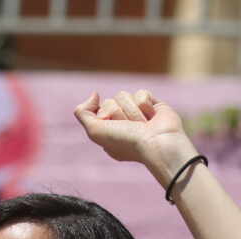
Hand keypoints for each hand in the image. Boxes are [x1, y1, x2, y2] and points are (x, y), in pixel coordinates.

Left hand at [73, 90, 199, 187]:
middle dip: (119, 113)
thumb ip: (83, 113)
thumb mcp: (95, 131)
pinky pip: (141, 93)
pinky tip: (152, 118)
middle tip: (131, 128)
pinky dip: (145, 105)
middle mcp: (121, 123)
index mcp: (108, 131)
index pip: (98, 109)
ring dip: (132, 112)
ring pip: (125, 96)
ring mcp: (137, 113)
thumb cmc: (126, 142)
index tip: (115, 129)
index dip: (105, 115)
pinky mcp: (152, 105)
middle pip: (111, 101)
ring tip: (142, 125)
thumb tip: (94, 94)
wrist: (157, 143)